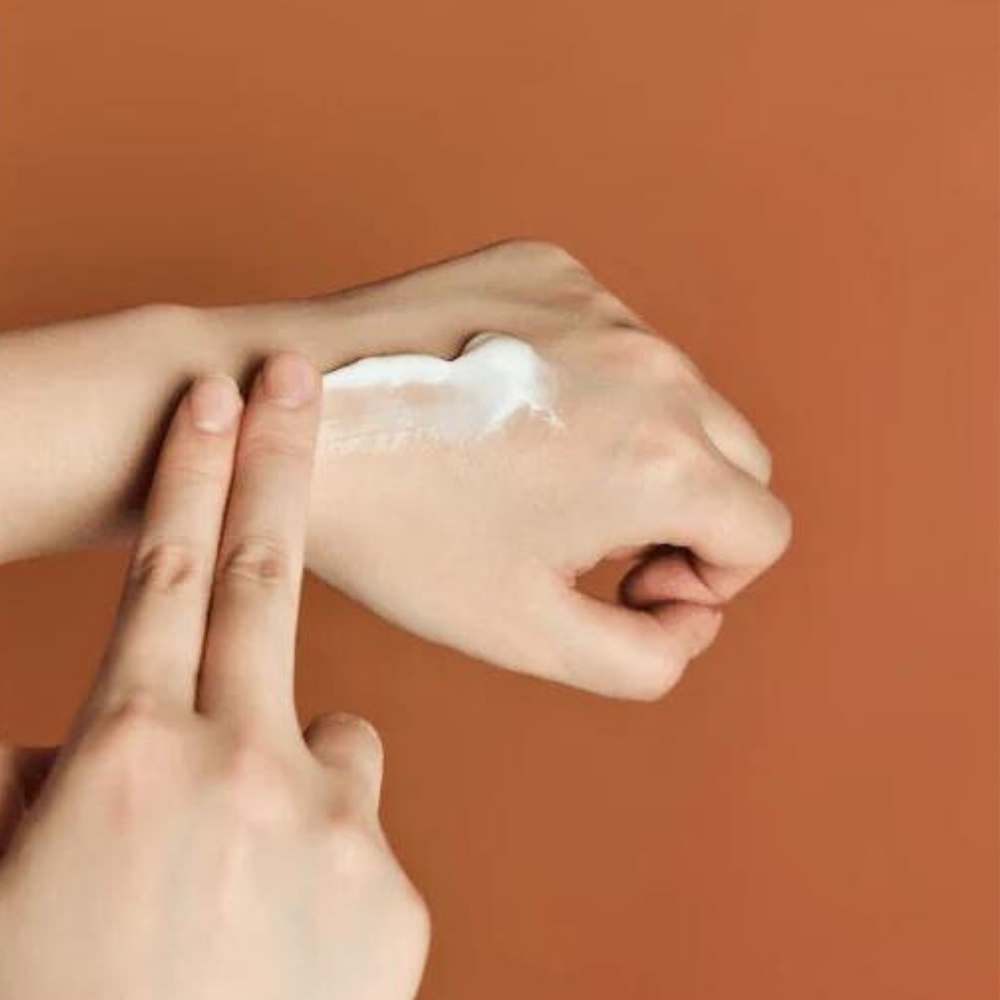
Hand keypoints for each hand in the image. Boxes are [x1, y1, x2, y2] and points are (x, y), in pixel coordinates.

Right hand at [0, 356, 428, 999]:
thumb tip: (68, 749)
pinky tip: (284, 936)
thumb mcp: (11, 888)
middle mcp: (243, 769)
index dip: (193, 471)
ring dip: (289, 767)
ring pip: (327, 740)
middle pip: (266, 582)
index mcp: (131, 758)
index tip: (219, 393)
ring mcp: (332, 828)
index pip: (168, 573)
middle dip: (277, 466)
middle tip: (294, 380)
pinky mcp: (394, 892)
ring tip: (243, 867)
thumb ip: (45, 794)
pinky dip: (320, 855)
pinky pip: (354, 831)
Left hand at [303, 240, 791, 698]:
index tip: (627, 585)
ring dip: (638, 446)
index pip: (762, 534)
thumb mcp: (530, 635)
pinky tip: (504, 412)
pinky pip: (611, 339)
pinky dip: (585, 385)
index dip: (709, 581)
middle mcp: (654, 364)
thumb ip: (647, 657)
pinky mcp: (551, 269)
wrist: (287, 417)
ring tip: (537, 475)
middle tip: (591, 541)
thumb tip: (686, 613)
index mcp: (663, 459)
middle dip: (687, 514)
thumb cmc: (399, 535)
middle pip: (737, 459)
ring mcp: (601, 303)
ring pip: (677, 394)